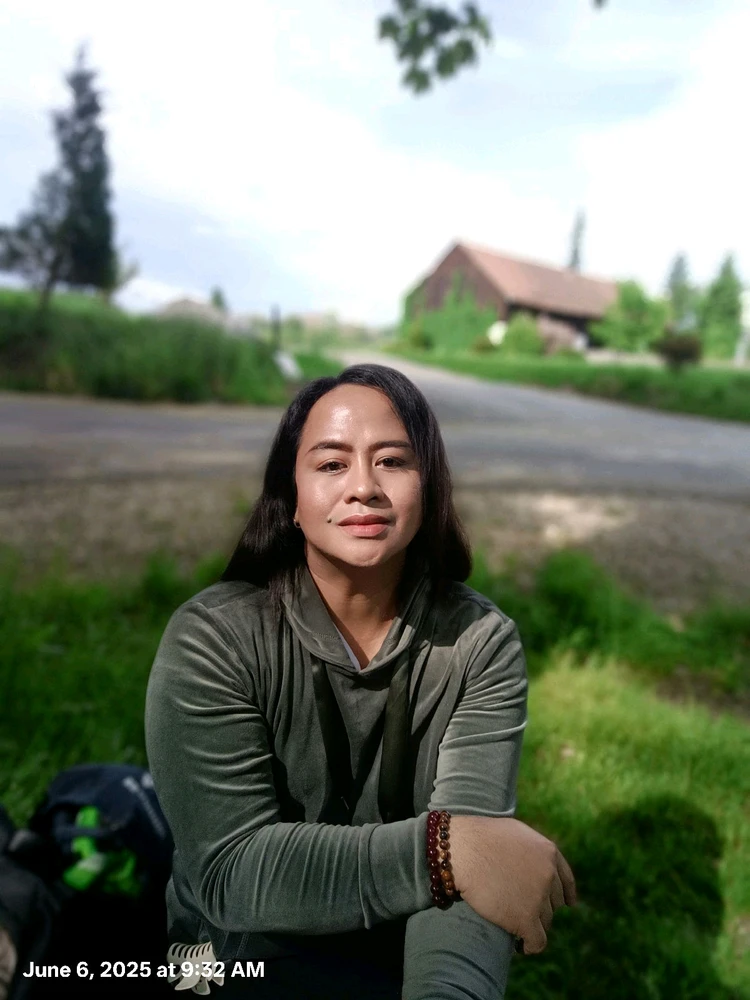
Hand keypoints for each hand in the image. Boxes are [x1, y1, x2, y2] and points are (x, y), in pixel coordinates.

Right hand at [448, 815, 576, 954]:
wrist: (462, 850)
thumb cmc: (481, 838)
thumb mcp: (517, 834)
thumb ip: (533, 850)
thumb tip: (538, 865)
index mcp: (549, 853)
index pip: (567, 882)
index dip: (564, 895)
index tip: (565, 904)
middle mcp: (549, 875)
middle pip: (554, 903)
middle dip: (541, 908)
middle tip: (523, 910)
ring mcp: (538, 897)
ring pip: (545, 922)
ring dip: (532, 925)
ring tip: (517, 928)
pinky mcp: (525, 918)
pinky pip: (537, 941)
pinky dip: (530, 946)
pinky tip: (520, 946)